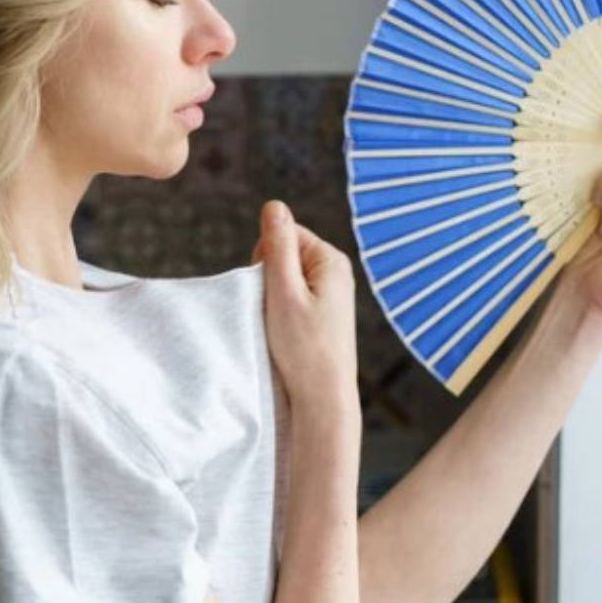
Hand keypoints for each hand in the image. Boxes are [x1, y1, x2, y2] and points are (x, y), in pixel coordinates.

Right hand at [251, 200, 359, 413]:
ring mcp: (332, 292)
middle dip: (269, 277)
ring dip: (273, 296)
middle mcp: (336, 271)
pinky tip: (288, 332)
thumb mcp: (282, 292)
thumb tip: (273, 204)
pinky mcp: (324, 312)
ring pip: (284, 276)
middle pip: (283, 253)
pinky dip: (282, 311)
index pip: (282, 233)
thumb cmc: (303, 348)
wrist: (322, 398)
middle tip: (276, 311)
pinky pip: (292, 296)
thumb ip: (277, 247)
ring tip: (283, 325)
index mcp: (331, 260)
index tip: (271, 291)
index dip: (265, 259)